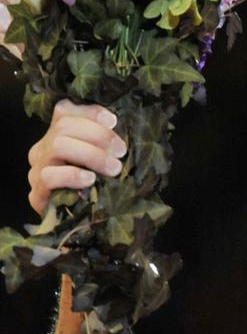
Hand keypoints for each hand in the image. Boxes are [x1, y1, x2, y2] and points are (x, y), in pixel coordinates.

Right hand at [27, 100, 125, 215]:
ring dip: (92, 155)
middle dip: (99, 136)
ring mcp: (38, 169)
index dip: (90, 112)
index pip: (65, 110)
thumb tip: (122, 137)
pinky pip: (49, 176)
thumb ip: (107, 146)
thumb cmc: (97, 188)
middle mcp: (44, 147)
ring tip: (113, 168)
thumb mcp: (104, 161)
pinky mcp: (37, 193)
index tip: (113, 122)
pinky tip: (90, 180)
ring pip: (59, 146)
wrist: (80, 223)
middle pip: (65, 126)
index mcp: (58, 135)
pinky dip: (73, 175)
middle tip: (121, 152)